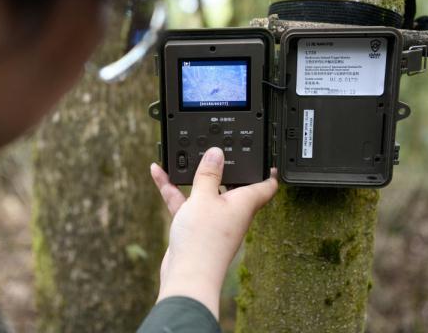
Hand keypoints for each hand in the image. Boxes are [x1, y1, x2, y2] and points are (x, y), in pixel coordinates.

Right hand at [150, 147, 277, 318]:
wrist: (187, 276)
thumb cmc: (204, 241)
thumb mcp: (204, 197)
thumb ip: (209, 174)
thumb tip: (217, 153)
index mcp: (243, 203)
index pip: (265, 186)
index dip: (268, 172)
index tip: (267, 160)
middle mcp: (231, 212)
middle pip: (231, 185)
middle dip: (224, 168)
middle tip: (220, 151)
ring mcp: (212, 220)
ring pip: (204, 192)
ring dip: (192, 176)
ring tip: (182, 157)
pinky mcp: (194, 227)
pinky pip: (185, 202)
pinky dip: (173, 188)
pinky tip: (158, 173)